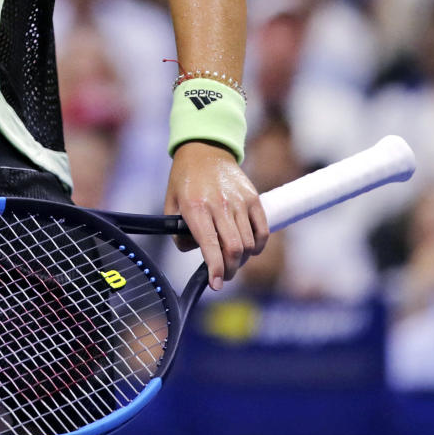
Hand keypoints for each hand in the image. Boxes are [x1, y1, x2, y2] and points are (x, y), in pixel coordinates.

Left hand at [165, 141, 268, 290]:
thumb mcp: (171, 204)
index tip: (216, 284)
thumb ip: (178, 232)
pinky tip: (249, 248)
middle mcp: (219, 205)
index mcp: (195, 208)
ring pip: (249, 244)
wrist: (204, 150)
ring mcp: (239, 201)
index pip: (210, 247)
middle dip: (230, 270)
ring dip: (243, 260)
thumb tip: (195, 253)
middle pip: (234, 250)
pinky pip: (262, 231)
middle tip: (224, 274)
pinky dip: (258, 246)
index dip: (215, 271)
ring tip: (233, 259)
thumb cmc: (185, 180)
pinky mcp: (253, 198)